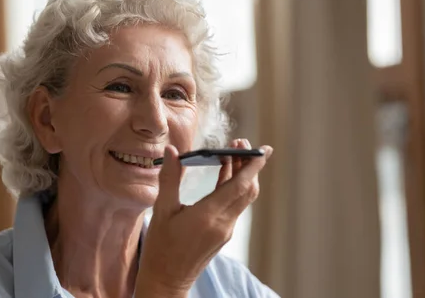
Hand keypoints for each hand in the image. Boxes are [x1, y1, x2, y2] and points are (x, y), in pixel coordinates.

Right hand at [134, 139, 272, 297]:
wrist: (166, 280)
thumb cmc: (161, 248)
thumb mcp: (161, 211)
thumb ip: (169, 178)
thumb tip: (171, 151)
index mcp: (209, 216)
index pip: (240, 186)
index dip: (253, 165)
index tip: (263, 149)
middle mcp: (223, 223)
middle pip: (247, 189)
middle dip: (249, 165)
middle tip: (241, 143)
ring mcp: (225, 230)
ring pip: (244, 198)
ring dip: (243, 175)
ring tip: (234, 154)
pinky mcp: (223, 234)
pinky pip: (235, 206)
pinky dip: (234, 187)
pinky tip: (226, 175)